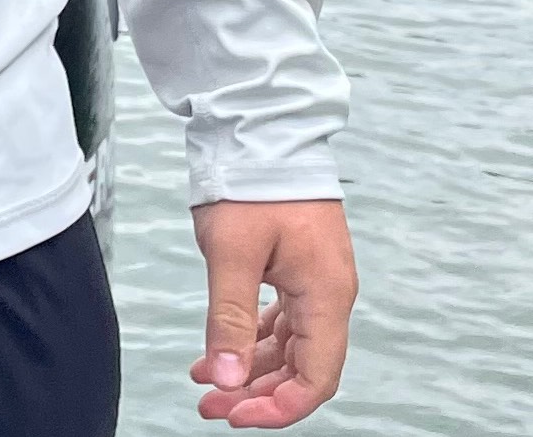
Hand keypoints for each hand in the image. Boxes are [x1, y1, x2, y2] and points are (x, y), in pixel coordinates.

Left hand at [189, 198, 354, 425]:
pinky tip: (216, 350)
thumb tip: (225, 380)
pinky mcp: (296, 266)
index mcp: (326, 295)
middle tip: (209, 406)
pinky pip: (279, 319)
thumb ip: (229, 319)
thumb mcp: (232, 253)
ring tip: (203, 381)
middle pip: (303, 367)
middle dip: (257, 393)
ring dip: (250, 368)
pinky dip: (249, 339)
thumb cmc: (251, 179)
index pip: (316, 378)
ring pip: (289, 346)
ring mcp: (314, 279)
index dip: (278, 408)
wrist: (260, 124)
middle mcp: (329, 293)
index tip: (231, 414)